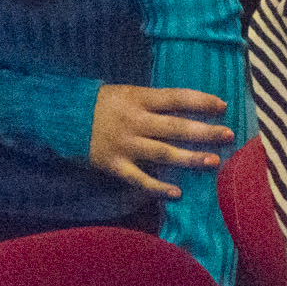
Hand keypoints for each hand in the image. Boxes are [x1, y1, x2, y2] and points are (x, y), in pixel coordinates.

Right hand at [88, 86, 233, 197]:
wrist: (59, 117)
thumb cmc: (98, 104)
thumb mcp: (125, 93)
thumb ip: (151, 102)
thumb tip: (185, 108)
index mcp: (137, 99)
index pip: (175, 98)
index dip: (200, 101)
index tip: (222, 106)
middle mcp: (134, 121)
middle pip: (175, 127)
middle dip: (204, 131)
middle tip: (228, 135)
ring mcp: (124, 144)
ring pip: (163, 152)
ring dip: (189, 158)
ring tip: (213, 162)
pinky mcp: (113, 164)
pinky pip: (139, 177)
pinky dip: (157, 186)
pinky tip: (177, 192)